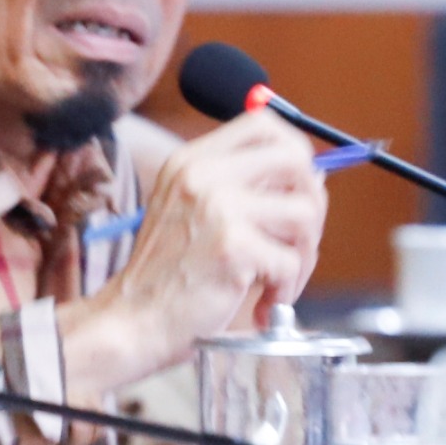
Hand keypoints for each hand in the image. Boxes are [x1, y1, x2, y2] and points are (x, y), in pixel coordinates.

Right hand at [62, 110, 326, 396]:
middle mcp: (202, 175)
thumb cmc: (166, 276)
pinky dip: (285, 291)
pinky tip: (263, 304)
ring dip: (303, 256)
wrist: (132, 321)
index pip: (262, 123)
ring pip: (305, 213)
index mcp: (190, 161)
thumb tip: (312, 177)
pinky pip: (292, 262)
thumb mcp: (189, 211)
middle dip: (312, 203)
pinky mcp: (233, 247)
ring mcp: (217, 208)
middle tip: (296, 240)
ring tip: (276, 281)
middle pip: (296, 158)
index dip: (294, 150)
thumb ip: (239, 188)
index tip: (296, 186)